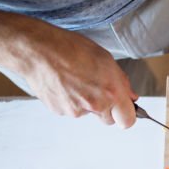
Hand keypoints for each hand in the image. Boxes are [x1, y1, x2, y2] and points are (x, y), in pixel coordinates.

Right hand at [11, 22, 137, 126]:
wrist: (37, 50)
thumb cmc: (70, 48)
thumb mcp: (105, 58)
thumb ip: (121, 82)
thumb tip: (130, 96)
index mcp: (111, 92)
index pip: (127, 121)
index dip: (126, 115)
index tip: (123, 109)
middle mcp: (96, 105)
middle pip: (108, 120)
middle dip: (107, 109)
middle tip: (97, 89)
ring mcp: (76, 110)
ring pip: (88, 113)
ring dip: (86, 102)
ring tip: (76, 80)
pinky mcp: (60, 111)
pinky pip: (71, 110)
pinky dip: (70, 100)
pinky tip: (64, 83)